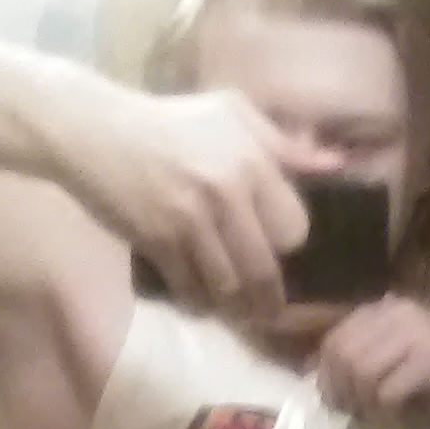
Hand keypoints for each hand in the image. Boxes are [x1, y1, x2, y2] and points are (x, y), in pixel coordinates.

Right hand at [66, 87, 309, 317]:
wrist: (95, 131)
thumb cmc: (170, 120)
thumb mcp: (232, 113)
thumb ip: (283, 143)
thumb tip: (334, 165)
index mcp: (252, 161)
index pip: (293, 227)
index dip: (292, 250)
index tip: (289, 262)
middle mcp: (226, 192)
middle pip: (264, 268)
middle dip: (270, 299)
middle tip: (271, 313)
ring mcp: (189, 220)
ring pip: (227, 286)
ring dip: (235, 308)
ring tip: (241, 315)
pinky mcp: (157, 241)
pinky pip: (188, 288)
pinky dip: (197, 303)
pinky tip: (201, 304)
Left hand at [315, 296, 429, 416]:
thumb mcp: (399, 351)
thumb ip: (364, 351)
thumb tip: (315, 370)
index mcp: (388, 308)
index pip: (336, 335)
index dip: (326, 370)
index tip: (334, 396)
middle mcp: (399, 312)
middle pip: (343, 352)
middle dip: (340, 387)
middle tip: (350, 409)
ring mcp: (416, 333)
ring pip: (360, 371)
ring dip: (361, 400)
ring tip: (372, 411)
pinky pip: (387, 390)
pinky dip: (385, 409)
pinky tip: (395, 413)